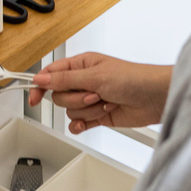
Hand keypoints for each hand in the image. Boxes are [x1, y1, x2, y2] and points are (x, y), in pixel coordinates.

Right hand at [28, 52, 171, 133]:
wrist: (156, 98)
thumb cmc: (134, 78)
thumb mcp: (95, 76)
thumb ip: (65, 79)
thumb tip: (41, 79)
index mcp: (81, 65)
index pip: (51, 74)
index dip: (40, 86)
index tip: (34, 97)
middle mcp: (84, 81)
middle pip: (60, 96)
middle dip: (76, 99)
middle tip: (95, 95)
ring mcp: (91, 99)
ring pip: (70, 111)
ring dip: (88, 110)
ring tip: (106, 103)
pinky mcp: (98, 115)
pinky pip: (79, 123)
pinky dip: (84, 124)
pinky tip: (92, 121)